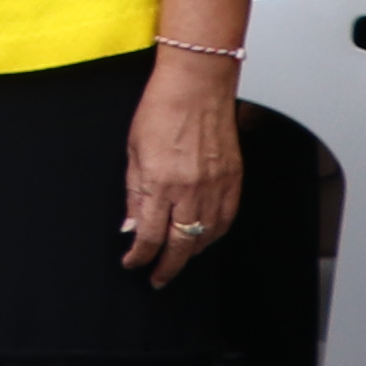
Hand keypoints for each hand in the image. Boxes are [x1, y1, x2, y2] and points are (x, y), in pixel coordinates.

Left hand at [122, 58, 243, 281]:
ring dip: (191, 252)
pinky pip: (226, 219)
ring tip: (177, 258)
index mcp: (160, 184)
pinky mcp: (233, 180)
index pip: (150, 236)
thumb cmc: (161, 110)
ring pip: (207, 237)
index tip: (132, 263)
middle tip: (158, 278)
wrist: (198, 86)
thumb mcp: (133, 152)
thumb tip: (132, 225)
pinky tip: (203, 237)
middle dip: (168, 267)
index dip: (140, 256)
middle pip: (181, 245)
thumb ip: (134, 193)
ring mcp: (216, 187)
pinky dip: (214, 234)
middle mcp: (191, 191)